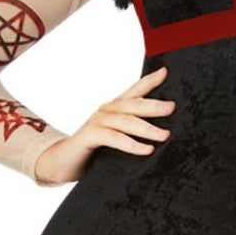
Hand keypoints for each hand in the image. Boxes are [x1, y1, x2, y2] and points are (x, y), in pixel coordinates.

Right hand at [33, 64, 176, 183]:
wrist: (63, 162)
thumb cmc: (93, 151)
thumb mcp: (116, 139)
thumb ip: (132, 134)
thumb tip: (163, 134)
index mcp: (113, 109)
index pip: (133, 91)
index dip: (149, 81)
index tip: (165, 72)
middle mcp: (105, 111)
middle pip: (133, 104)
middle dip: (154, 105)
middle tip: (172, 107)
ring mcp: (97, 121)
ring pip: (126, 121)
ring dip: (147, 129)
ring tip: (165, 135)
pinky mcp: (90, 135)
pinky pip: (114, 138)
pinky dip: (132, 144)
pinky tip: (147, 149)